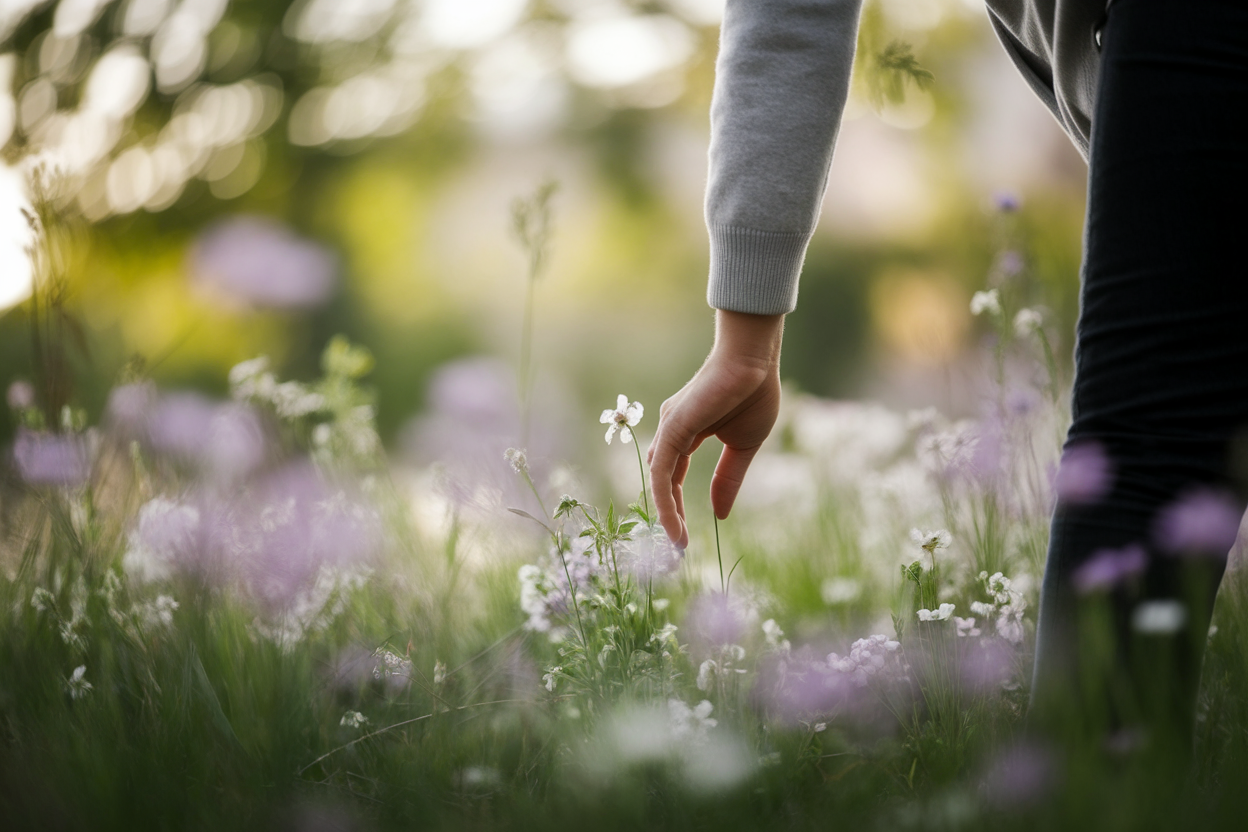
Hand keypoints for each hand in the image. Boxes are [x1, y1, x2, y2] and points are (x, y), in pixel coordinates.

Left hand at [647, 310, 783, 547]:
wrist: (754, 361)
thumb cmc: (752, 393)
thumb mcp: (743, 446)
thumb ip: (728, 479)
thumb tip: (719, 515)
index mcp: (685, 433)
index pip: (672, 478)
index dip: (676, 507)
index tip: (686, 537)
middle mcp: (670, 431)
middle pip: (661, 483)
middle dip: (667, 517)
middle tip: (677, 550)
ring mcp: (668, 430)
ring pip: (659, 483)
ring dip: (666, 517)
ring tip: (677, 545)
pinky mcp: (672, 430)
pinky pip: (662, 475)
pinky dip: (665, 503)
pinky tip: (675, 526)